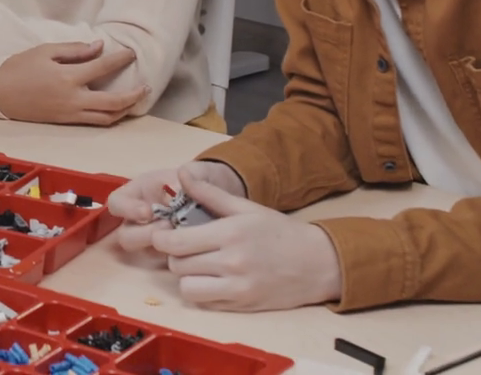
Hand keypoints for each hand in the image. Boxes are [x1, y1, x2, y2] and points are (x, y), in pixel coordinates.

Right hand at [0, 40, 147, 124]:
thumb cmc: (20, 68)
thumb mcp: (45, 51)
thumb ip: (74, 50)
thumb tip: (99, 47)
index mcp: (68, 78)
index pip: (103, 67)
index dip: (120, 59)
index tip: (131, 53)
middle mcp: (73, 99)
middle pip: (113, 102)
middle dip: (134, 95)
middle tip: (146, 86)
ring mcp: (70, 113)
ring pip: (106, 117)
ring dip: (124, 109)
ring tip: (135, 99)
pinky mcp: (65, 121)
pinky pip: (94, 122)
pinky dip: (108, 116)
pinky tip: (114, 109)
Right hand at [110, 160, 247, 252]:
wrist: (222, 196)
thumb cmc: (202, 180)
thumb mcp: (197, 172)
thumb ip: (190, 174)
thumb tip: (181, 177)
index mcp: (138, 193)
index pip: (116, 204)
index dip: (127, 210)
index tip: (148, 212)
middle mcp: (139, 218)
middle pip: (125, 235)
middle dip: (144, 234)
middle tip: (168, 228)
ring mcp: (153, 237)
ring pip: (142, 251)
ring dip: (159, 247)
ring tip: (183, 238)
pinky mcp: (170, 253)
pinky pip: (166, 260)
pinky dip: (178, 256)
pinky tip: (195, 249)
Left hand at [146, 172, 341, 310]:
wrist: (318, 263)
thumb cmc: (280, 232)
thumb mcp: (246, 207)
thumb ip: (210, 192)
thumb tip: (182, 173)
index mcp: (230, 234)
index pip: (175, 242)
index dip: (162, 237)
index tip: (166, 233)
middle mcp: (232, 263)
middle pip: (177, 265)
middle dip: (175, 255)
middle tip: (186, 247)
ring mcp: (238, 288)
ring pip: (188, 289)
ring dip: (187, 277)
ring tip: (198, 266)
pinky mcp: (243, 305)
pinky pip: (207, 303)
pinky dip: (203, 292)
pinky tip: (213, 279)